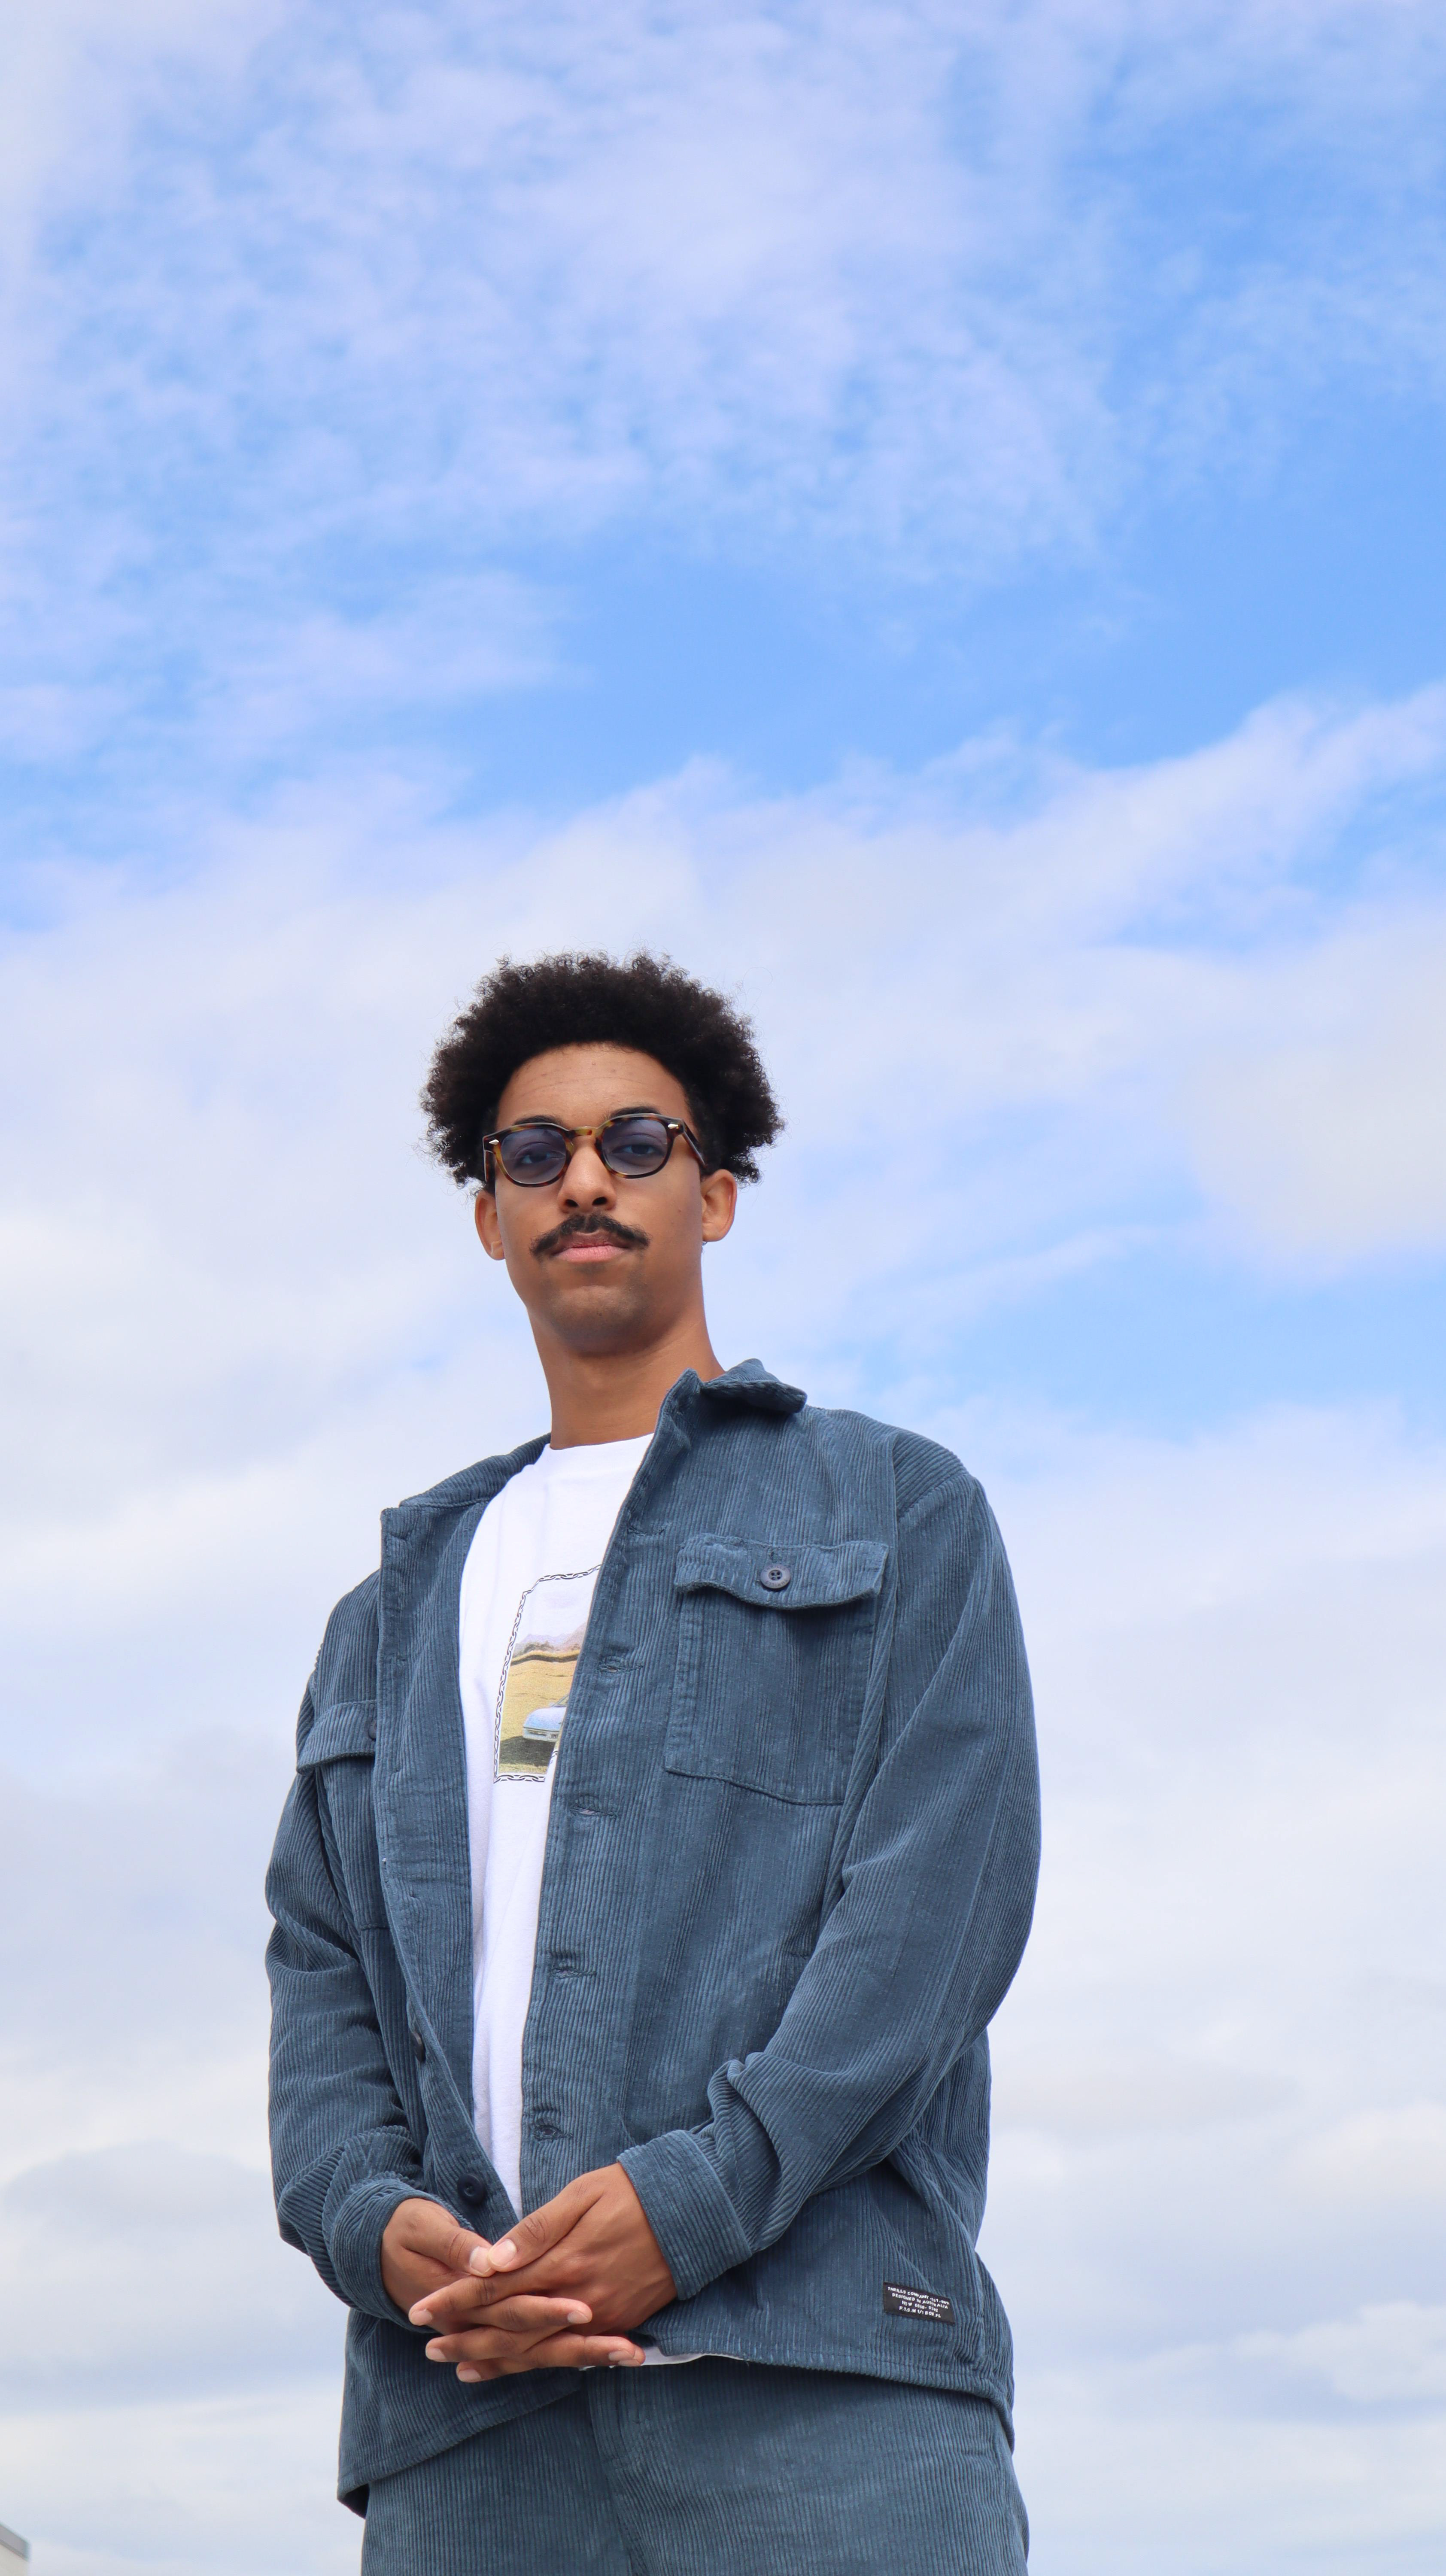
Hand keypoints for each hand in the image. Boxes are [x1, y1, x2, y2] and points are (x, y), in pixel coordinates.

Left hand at [412, 2163, 674, 2383]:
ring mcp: (600, 2318)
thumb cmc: (631, 2191)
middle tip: (427, 2347)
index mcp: (563, 2261)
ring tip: (458, 2369)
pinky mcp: (619, 2325)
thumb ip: (537, 2229)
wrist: (694, 2211)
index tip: (420, 2309)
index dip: (455, 2300)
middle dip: (465, 2338)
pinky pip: (570, 2355)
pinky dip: (538, 2365)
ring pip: (537, 2351)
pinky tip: (517, 2368)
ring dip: (495, 2361)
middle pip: (510, 2328)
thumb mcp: (582, 2195)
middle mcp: (577, 2299)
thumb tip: (493, 2258)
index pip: (495, 2289)